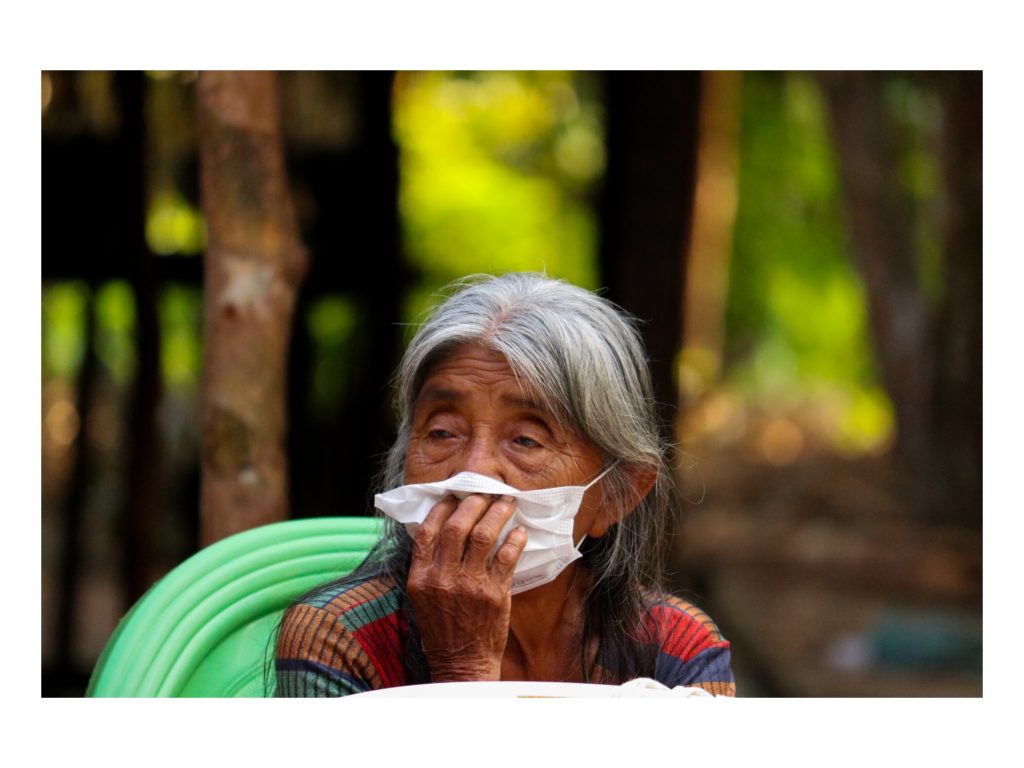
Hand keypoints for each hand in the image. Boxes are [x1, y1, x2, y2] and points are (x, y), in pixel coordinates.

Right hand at [406, 493, 526, 681]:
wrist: (461, 663)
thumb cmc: (442, 628)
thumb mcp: (423, 597)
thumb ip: (429, 565)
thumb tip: (441, 528)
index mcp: (420, 577)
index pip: (427, 531)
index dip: (441, 508)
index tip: (453, 496)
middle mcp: (442, 579)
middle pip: (456, 527)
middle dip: (473, 503)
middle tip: (485, 492)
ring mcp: (469, 585)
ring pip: (483, 536)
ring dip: (497, 513)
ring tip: (506, 503)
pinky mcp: (494, 594)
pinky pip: (506, 557)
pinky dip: (514, 539)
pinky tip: (519, 531)